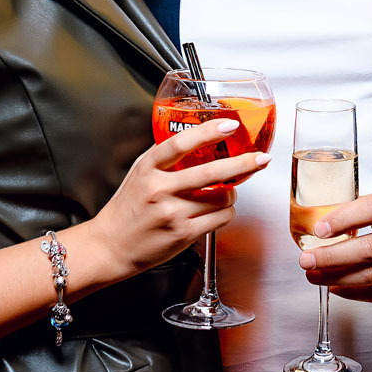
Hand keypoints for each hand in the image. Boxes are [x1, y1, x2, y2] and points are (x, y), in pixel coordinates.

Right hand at [85, 119, 265, 281]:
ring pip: (222, 198)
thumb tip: (197, 139)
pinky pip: (220, 219)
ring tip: (225, 192)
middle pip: (210, 172)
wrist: (111, 246)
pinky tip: (218, 210)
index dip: (208, 132)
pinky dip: (226, 212)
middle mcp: (160, 190)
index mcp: (148, 169)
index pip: (179, 143)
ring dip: (231, 193)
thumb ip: (164, 157)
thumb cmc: (127, 209)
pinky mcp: (183, 234)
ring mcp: (172, 214)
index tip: (229, 125)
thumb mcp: (139, 174)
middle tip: (260, 158)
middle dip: (243, 163)